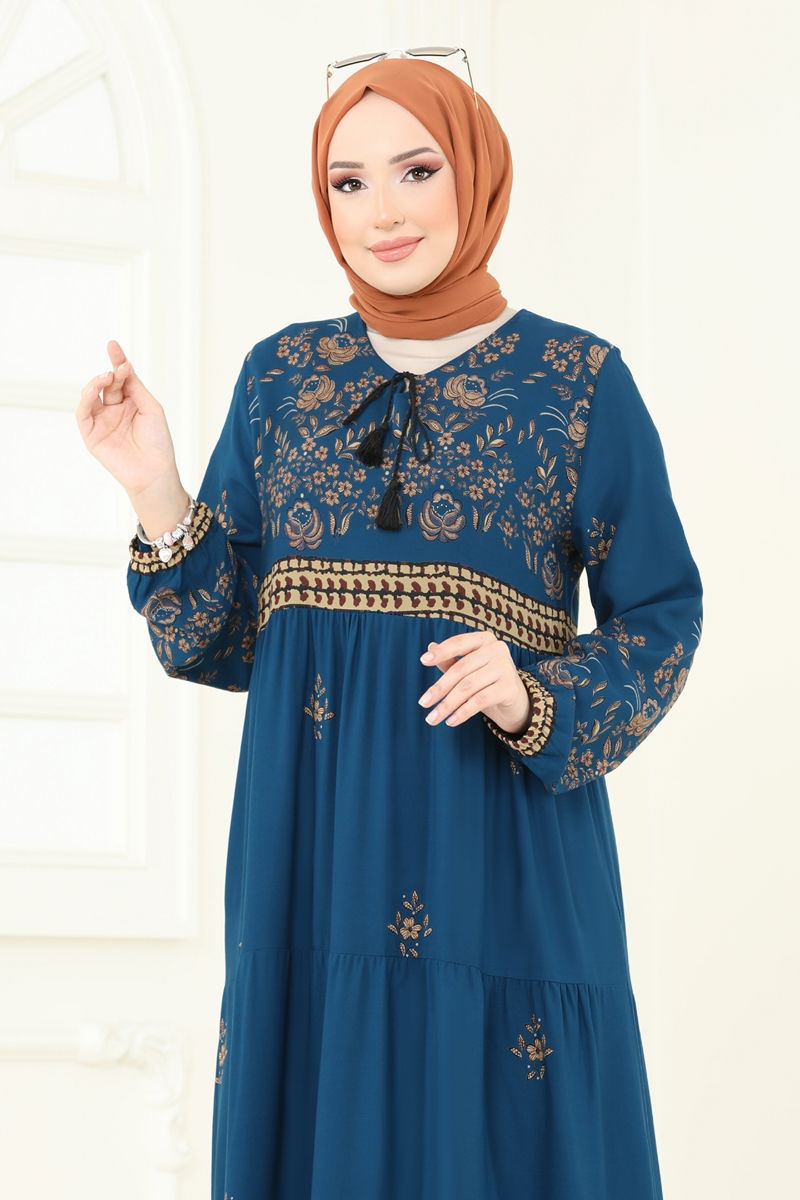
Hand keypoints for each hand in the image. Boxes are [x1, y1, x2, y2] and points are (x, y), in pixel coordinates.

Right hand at [75, 339, 180, 497]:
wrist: (154, 472)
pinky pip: (83, 413)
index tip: (113, 345)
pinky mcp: (92, 435)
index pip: (121, 378)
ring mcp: (102, 422)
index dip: (117, 361)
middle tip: (118, 367)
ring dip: (95, 383)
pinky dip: (85, 399)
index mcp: (131, 403)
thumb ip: (135, 388)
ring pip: (91, 395)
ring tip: (106, 376)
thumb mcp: (151, 409)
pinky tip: (93, 390)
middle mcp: (115, 410)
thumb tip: (123, 367)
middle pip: (107, 384)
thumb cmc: (158, 443)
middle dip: (111, 373)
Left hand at [417, 631, 533, 734]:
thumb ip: (450, 660)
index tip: (423, 661)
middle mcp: (497, 649)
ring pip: (468, 686)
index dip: (441, 652)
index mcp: (484, 639)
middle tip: (423, 703)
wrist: (514, 699)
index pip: (459, 643)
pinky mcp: (509, 688)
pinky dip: (463, 712)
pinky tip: (451, 721)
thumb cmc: (486, 680)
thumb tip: (430, 647)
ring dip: (447, 704)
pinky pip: (480, 700)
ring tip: (433, 718)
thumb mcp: (468, 669)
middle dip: (439, 688)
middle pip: (461, 669)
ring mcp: (505, 667)